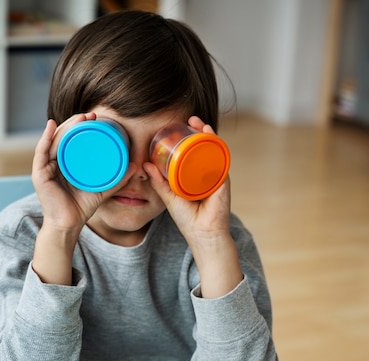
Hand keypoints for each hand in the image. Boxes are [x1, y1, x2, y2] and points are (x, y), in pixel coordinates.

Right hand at [32, 113, 134, 235]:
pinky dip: (45, 138)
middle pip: (62, 137)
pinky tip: (51, 125)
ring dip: (65, 126)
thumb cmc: (81, 208)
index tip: (96, 117)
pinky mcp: (39, 174)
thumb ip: (117, 179)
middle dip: (75, 123)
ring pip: (54, 141)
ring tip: (79, 118)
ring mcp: (45, 167)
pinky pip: (41, 152)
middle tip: (90, 114)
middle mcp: (53, 163)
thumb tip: (135, 166)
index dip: (81, 126)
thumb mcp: (102, 190)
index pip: (71, 139)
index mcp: (65, 163)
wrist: (69, 225)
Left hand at [144, 116, 242, 297]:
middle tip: (190, 118)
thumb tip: (145, 164)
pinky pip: (220, 157)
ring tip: (199, 122)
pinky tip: (209, 134)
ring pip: (214, 149)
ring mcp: (217, 175)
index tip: (180, 125)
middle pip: (205, 147)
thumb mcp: (168, 196)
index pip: (193, 152)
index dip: (188, 138)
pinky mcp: (223, 179)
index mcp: (196, 176)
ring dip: (208, 133)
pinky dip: (215, 144)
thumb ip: (158, 181)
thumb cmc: (188, 219)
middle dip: (199, 130)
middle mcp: (208, 173)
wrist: (203, 234)